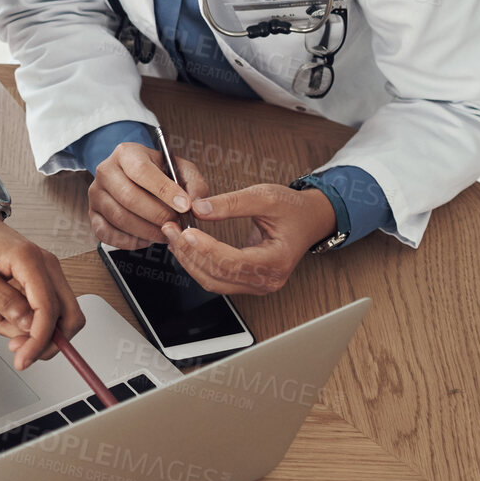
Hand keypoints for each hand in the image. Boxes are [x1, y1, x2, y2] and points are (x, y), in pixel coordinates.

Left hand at [0, 192, 84, 369]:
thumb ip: (1, 298)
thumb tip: (27, 325)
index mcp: (29, 260)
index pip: (48, 310)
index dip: (39, 340)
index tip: (24, 359)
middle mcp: (47, 265)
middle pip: (69, 317)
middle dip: (45, 341)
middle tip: (17, 349)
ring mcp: (47, 272)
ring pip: (57, 318)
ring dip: (27, 330)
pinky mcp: (42, 279)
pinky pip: (44, 310)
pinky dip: (24, 320)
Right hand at [88, 142, 210, 248]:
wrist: (133, 176)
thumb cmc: (159, 173)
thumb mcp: (180, 169)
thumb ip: (193, 184)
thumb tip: (197, 207)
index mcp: (126, 153)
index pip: (142, 171)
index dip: (164, 191)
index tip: (184, 206)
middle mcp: (106, 171)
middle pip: (129, 197)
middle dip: (157, 215)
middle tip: (177, 224)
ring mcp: (96, 193)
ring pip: (119, 217)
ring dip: (146, 230)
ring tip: (165, 233)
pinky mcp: (92, 214)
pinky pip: (106, 233)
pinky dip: (128, 241)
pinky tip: (145, 239)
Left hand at [158, 182, 337, 294]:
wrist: (308, 219)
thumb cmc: (292, 208)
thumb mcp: (265, 196)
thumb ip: (232, 203)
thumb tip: (199, 208)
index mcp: (277, 261)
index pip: (234, 262)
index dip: (207, 249)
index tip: (186, 232)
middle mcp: (268, 280)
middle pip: (219, 276)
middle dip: (190, 253)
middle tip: (170, 229)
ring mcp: (257, 284)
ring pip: (213, 281)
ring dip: (189, 260)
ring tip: (173, 236)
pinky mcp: (247, 281)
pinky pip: (216, 279)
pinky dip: (197, 264)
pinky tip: (185, 246)